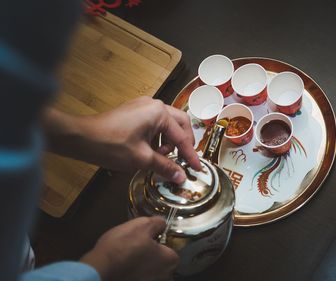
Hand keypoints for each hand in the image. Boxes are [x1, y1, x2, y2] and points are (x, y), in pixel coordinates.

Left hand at [43, 96, 201, 182]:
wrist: (80, 138)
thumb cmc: (110, 145)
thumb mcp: (141, 159)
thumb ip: (165, 166)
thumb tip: (181, 176)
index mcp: (159, 113)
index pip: (182, 137)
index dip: (190, 155)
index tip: (197, 169)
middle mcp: (154, 105)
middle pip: (180, 124)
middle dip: (183, 143)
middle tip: (182, 160)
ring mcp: (143, 106)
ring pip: (167, 123)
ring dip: (169, 141)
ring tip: (160, 157)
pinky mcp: (134, 111)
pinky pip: (155, 123)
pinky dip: (158, 137)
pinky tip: (151, 150)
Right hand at [80, 217, 178, 280]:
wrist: (100, 269)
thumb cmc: (124, 246)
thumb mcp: (142, 225)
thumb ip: (157, 223)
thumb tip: (161, 224)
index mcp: (171, 261)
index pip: (171, 249)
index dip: (159, 241)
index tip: (148, 237)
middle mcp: (164, 277)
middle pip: (161, 262)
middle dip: (152, 255)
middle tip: (136, 245)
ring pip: (149, 270)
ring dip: (141, 264)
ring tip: (127, 255)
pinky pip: (138, 276)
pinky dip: (132, 271)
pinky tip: (122, 265)